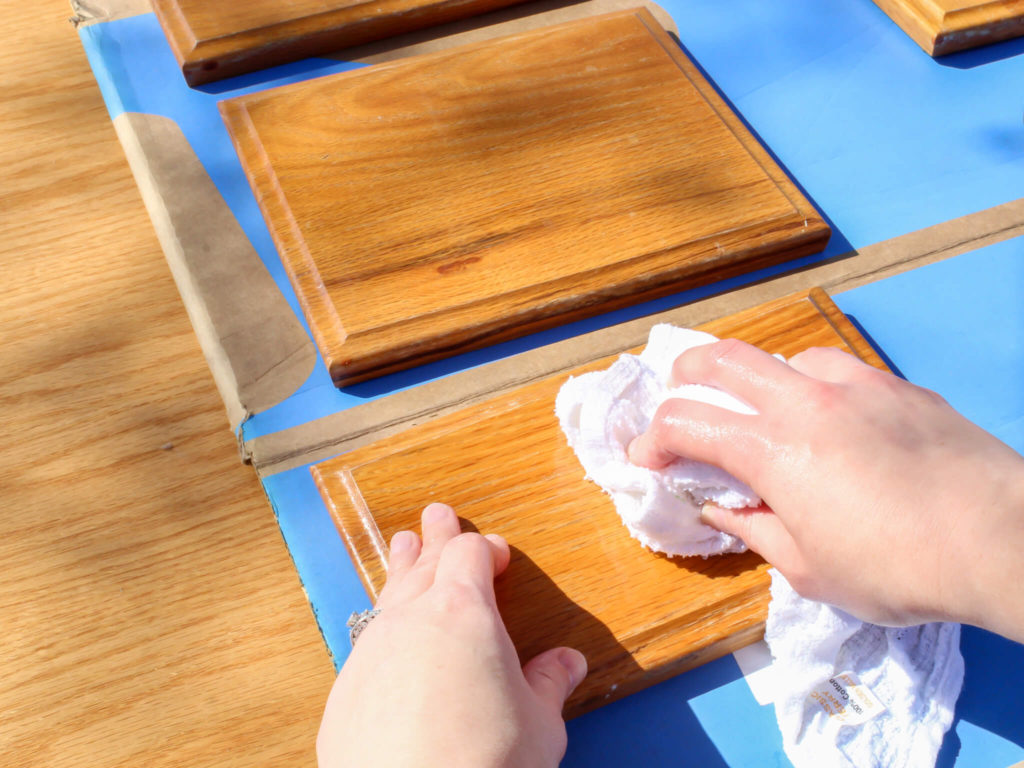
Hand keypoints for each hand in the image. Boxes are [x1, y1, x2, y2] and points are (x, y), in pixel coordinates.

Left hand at [317, 502, 586, 767]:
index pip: (469, 555)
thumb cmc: (487, 764)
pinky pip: (366, 641)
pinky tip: (384, 635)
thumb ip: (549, 684)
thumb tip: (566, 662)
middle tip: (436, 516)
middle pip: (421, 562)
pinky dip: (382, 626)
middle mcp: (410, 620)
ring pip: (387, 595)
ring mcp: (370, 652)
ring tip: (403, 549)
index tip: (496, 552)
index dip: (484, 548)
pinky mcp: (345, 691)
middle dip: (434, 538)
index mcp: (463, 612)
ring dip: (400, 570)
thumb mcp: (539, 724)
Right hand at [628, 339, 1023, 640]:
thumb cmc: (898, 567)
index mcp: (771, 449)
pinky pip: (836, 369)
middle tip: (677, 396)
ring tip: (760, 409)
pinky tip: (828, 414)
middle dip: (685, 375)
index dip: (652, 440)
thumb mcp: (809, 569)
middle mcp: (805, 402)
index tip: (646, 459)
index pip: (686, 424)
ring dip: (754, 379)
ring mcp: (855, 385)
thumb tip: (723, 509)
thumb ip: (755, 530)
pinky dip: (811, 385)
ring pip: (782, 356)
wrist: (1001, 539)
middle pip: (722, 360)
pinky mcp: (897, 387)